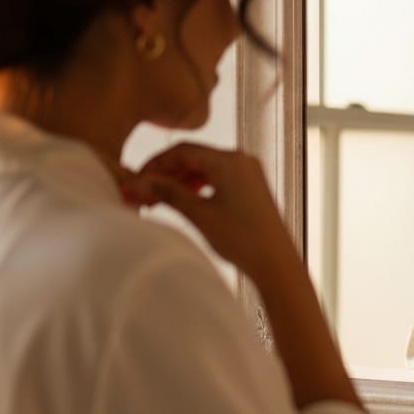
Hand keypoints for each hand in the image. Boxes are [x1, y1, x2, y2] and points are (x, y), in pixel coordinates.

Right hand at [122, 142, 297, 279]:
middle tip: (141, 193)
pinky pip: (217, 180)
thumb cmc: (243, 239)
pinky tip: (181, 202)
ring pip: (204, 170)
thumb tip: (139, 181)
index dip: (155, 164)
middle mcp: (241, 161)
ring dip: (179, 183)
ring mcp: (248, 173)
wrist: (277, 263)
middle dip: (165, 175)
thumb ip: (168, 193)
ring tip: (156, 202)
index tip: (136, 179)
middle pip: (193, 158)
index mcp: (230, 160)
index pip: (182, 150)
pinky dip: (197, 188)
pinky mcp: (250, 187)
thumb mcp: (199, 214)